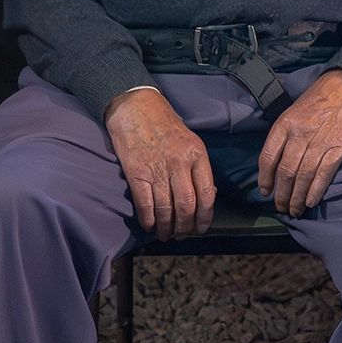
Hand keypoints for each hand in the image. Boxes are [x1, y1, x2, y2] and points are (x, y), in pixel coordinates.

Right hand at [104, 87, 215, 239]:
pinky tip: (150, 226)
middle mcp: (179, 162)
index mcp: (197, 154)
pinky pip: (145, 204)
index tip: (202, 228)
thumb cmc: (165, 125)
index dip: (205, 216)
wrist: (135, 107)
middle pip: (187, 205)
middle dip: (186, 226)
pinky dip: (149, 220)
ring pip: (166, 209)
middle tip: (183, 235)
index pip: (207, 193)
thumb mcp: (190, 141)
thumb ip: (197, 167)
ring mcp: (157, 168)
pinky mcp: (136, 172)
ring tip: (166, 235)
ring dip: (167, 227)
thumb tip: (204, 196)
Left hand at [258, 68, 341, 216]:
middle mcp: (300, 134)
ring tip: (295, 210)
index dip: (265, 178)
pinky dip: (316, 190)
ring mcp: (320, 141)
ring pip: (304, 176)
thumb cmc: (317, 101)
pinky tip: (310, 201)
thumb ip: (284, 136)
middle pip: (286, 171)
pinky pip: (324, 173)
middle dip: (282, 194)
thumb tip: (275, 164)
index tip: (265, 192)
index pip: (268, 157)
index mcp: (285, 124)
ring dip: (297, 197)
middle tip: (281, 207)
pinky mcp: (339, 146)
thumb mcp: (292, 112)